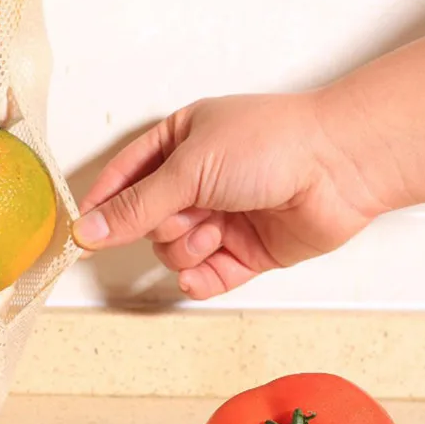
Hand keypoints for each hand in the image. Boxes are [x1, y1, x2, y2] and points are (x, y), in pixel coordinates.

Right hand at [73, 91, 384, 298]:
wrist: (341, 167)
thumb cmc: (271, 144)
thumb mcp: (189, 167)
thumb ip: (137, 205)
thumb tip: (90, 229)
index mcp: (178, 144)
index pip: (123, 179)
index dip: (103, 206)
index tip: (84, 234)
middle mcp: (197, 182)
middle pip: (148, 223)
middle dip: (163, 226)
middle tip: (186, 215)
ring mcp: (220, 217)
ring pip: (174, 251)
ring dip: (187, 249)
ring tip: (216, 230)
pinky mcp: (244, 250)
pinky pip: (205, 276)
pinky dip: (201, 279)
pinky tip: (205, 271)